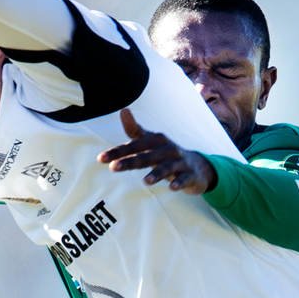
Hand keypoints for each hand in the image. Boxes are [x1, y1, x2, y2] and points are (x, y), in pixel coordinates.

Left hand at [97, 109, 216, 192]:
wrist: (197, 167)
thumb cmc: (166, 154)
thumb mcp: (151, 142)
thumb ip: (135, 130)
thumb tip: (123, 110)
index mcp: (155, 141)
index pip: (133, 146)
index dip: (117, 152)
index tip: (101, 159)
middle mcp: (167, 149)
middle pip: (146, 156)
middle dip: (130, 161)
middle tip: (113, 168)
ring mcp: (179, 162)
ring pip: (167, 168)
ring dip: (157, 173)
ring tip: (146, 181)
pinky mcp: (189, 175)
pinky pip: (184, 179)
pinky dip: (179, 182)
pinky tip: (172, 187)